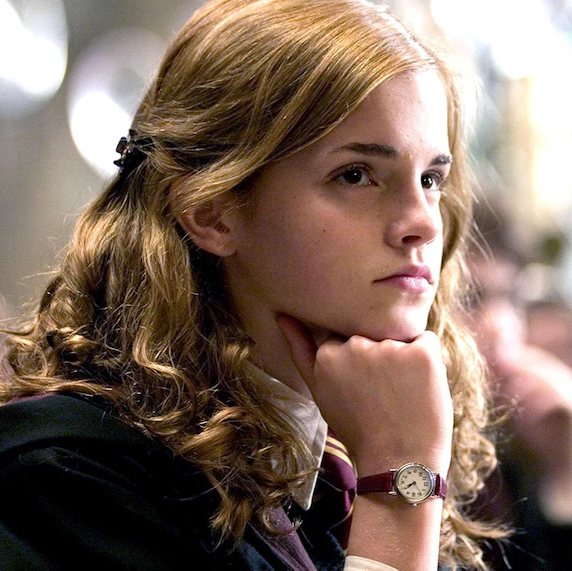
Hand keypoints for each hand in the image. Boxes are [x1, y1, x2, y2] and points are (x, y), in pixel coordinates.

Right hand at [276, 314, 452, 475]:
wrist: (398, 462)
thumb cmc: (357, 428)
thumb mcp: (319, 391)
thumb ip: (300, 350)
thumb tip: (282, 315)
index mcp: (328, 354)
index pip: (348, 338)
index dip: (360, 361)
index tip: (363, 388)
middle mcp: (356, 346)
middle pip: (372, 334)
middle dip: (379, 355)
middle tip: (383, 394)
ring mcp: (390, 348)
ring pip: (398, 337)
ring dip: (403, 357)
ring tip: (402, 394)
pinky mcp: (421, 354)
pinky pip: (425, 340)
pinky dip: (427, 358)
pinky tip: (421, 385)